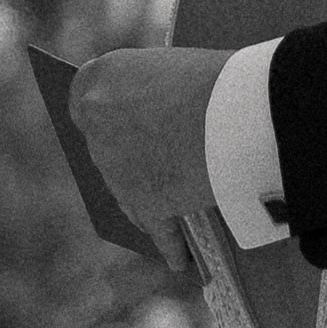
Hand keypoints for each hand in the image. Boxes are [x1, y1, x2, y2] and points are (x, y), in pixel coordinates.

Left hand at [69, 46, 234, 250]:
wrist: (243, 103)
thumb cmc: (219, 77)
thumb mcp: (174, 69)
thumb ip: (153, 91)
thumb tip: (158, 119)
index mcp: (98, 78)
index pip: (83, 101)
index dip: (104, 117)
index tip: (117, 125)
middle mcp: (96, 121)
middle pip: (105, 150)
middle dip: (127, 161)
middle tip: (150, 167)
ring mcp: (117, 166)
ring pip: (126, 193)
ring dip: (143, 205)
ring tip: (163, 216)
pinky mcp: (146, 202)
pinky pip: (159, 229)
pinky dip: (172, 245)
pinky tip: (178, 257)